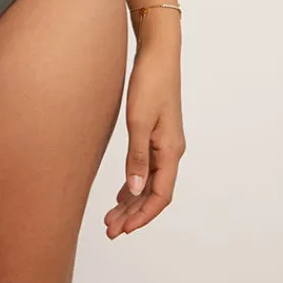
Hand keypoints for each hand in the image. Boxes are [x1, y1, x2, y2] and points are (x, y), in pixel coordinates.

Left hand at [105, 41, 185, 237]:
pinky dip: (134, 182)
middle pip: (153, 192)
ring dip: (132, 200)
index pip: (160, 195)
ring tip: (112, 217)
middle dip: (133, 214)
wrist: (158, 53)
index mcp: (170, 151)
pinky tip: (122, 192)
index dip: (143, 215)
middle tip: (110, 230)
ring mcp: (165, 143)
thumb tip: (134, 190)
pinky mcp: (156, 133)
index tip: (124, 230)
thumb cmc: (150, 82)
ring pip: (149, 182)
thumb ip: (137, 156)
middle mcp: (171, 151)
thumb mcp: (139, 120)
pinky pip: (147, 167)